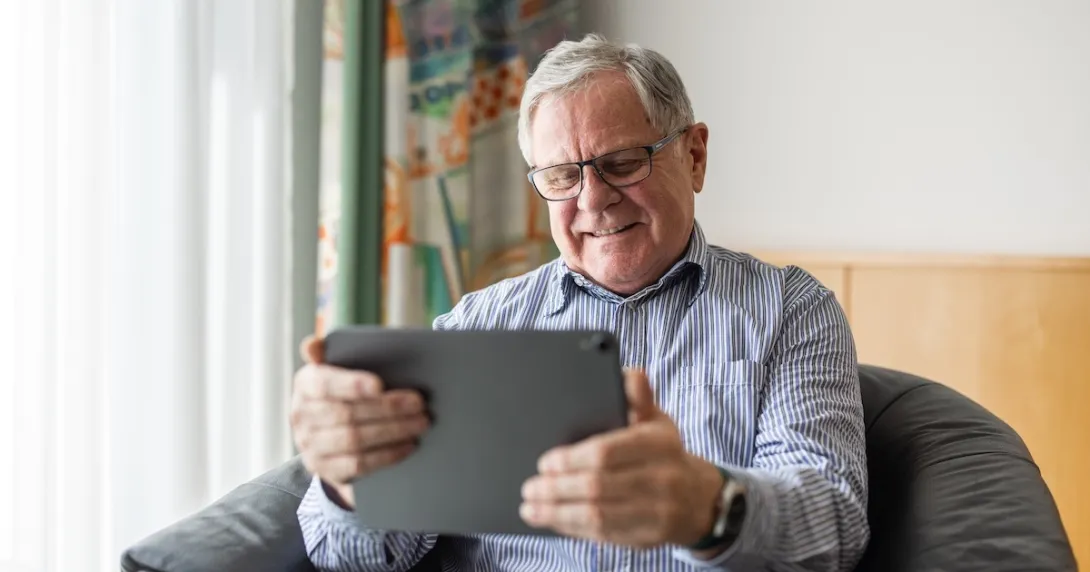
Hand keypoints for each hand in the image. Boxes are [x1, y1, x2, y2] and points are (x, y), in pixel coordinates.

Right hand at [290, 335, 429, 508]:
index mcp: (305, 383)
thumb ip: (332, 354)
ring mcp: (310, 445)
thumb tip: (311, 345)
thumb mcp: (338, 370)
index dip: (351, 384)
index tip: (380, 385)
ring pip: (354, 440)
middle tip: (419, 404)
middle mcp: (301, 415)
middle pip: (347, 414)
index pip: (325, 384)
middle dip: (387, 408)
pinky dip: (387, 455)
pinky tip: (408, 445)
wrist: (329, 435)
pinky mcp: (324, 469)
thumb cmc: (343, 392)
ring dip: (393, 431)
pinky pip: (358, 464)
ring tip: (420, 423)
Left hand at [519, 370, 724, 548]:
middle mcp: (662, 479)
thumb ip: (637, 396)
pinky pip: (602, 535)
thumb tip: (631, 374)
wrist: (698, 498)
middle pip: (597, 487)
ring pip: (597, 516)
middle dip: (556, 488)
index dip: (571, 459)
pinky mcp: (647, 538)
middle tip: (530, 486)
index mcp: (660, 443)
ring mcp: (657, 513)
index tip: (545, 462)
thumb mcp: (656, 419)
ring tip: (531, 507)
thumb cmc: (663, 452)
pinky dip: (572, 528)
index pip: (607, 452)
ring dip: (557, 512)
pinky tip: (551, 520)